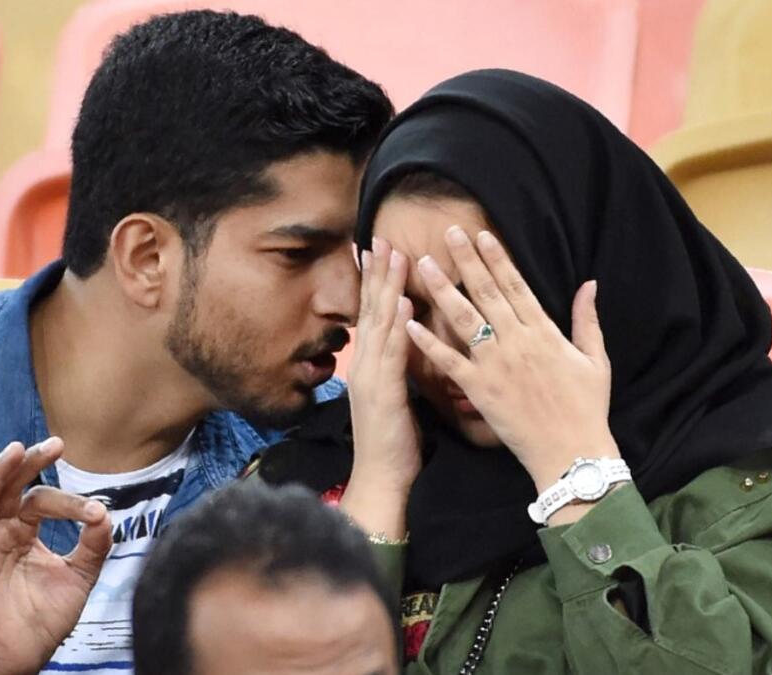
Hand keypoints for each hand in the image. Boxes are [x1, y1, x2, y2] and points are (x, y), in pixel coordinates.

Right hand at [0, 438, 111, 674]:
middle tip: (52, 445)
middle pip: (8, 487)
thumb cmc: (49, 612)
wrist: (30, 652)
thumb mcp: (81, 575)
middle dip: (27, 463)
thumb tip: (105, 513)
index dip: (69, 502)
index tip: (95, 513)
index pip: (42, 500)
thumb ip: (94, 545)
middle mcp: (0, 531)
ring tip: (14, 453)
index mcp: (25, 528)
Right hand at [341, 237, 418, 539]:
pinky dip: (398, 327)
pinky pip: (392, 355)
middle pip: (371, 310)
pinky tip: (404, 305)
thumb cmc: (393, 443)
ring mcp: (371, 378)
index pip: (372, 314)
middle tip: (383, 237)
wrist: (381, 481)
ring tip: (395, 255)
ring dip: (387, 288)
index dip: (376, 281)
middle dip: (378, 272)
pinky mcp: (383, 394)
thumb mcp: (394, 397)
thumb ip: (396, 368)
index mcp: (369, 366)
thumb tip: (407, 344)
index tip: (381, 249)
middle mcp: (364, 366)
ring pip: (379, 324)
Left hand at [405, 226, 616, 490]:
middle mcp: (517, 342)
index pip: (516, 286)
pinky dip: (427, 342)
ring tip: (423, 265)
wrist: (572, 452)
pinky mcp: (479, 390)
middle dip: (466, 261)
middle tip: (447, 234)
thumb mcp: (596, 360)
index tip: (481, 235)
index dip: (497, 259)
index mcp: (544, 332)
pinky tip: (409, 322)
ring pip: (464, 319)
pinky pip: (448, 361)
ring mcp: (496, 365)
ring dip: (442, 289)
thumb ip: (587, 320)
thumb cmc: (587, 408)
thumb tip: (589, 285)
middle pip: (486, 293)